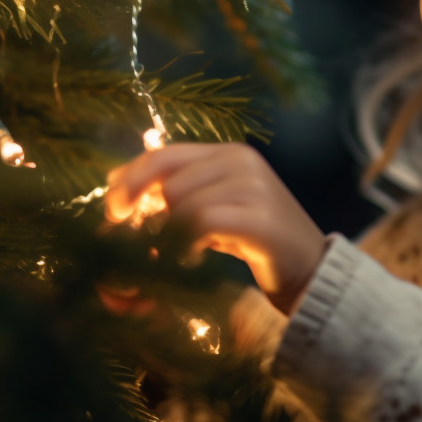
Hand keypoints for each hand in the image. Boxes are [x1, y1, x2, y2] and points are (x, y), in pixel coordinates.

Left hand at [106, 143, 327, 313]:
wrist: (309, 269)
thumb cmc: (252, 238)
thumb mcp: (213, 206)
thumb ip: (176, 190)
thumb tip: (115, 182)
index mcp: (228, 152)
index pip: (163, 154)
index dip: (129, 180)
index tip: (112, 211)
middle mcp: (242, 160)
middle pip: (168, 182)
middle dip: (151, 215)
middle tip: (146, 244)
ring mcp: (255, 187)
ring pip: (183, 203)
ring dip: (171, 234)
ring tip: (179, 254)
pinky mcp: (260, 218)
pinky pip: (203, 222)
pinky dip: (188, 243)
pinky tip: (191, 258)